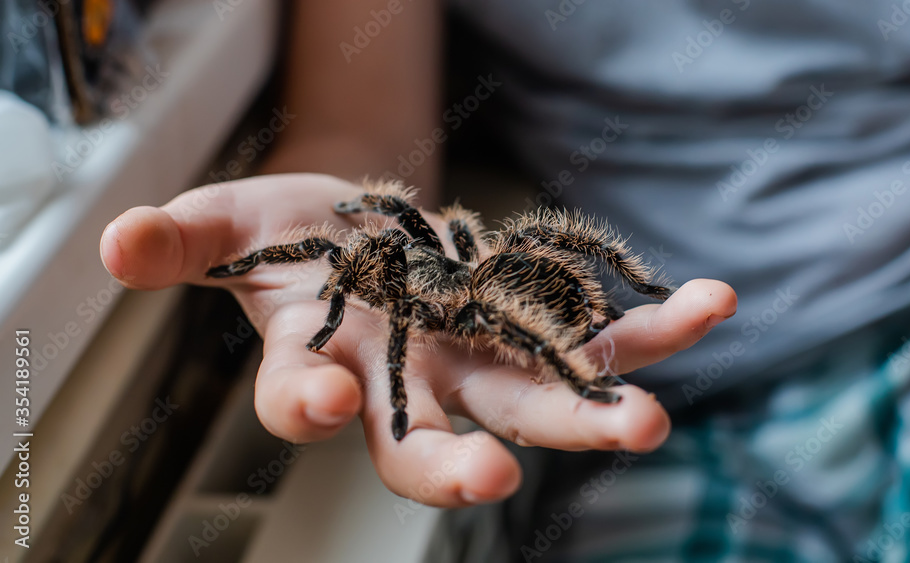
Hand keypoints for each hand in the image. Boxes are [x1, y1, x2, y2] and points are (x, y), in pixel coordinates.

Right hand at [99, 173, 736, 506]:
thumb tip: (121, 241)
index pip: (308, 403)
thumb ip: (186, 242)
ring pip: (540, 402)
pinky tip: (712, 306)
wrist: (372, 232)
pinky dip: (658, 331)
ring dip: (593, 414)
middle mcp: (415, 384)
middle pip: (438, 440)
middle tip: (494, 482)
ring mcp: (485, 360)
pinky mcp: (538, 327)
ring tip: (644, 420)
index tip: (326, 394)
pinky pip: (604, 337)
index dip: (309, 402)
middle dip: (462, 466)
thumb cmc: (299, 242)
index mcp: (332, 366)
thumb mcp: (235, 229)